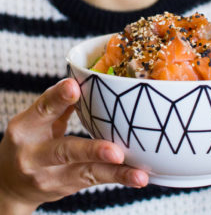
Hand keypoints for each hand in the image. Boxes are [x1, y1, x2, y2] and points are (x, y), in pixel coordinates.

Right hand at [0, 79, 148, 213]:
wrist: (10, 184)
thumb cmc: (29, 143)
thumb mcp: (35, 122)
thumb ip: (59, 104)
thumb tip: (88, 81)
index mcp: (26, 129)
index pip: (43, 110)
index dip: (58, 98)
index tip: (74, 86)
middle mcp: (35, 156)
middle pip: (66, 151)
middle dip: (92, 151)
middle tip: (115, 152)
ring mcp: (51, 176)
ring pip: (87, 173)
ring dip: (115, 174)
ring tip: (139, 175)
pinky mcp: (67, 188)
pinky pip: (96, 181)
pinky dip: (119, 178)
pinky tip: (139, 177)